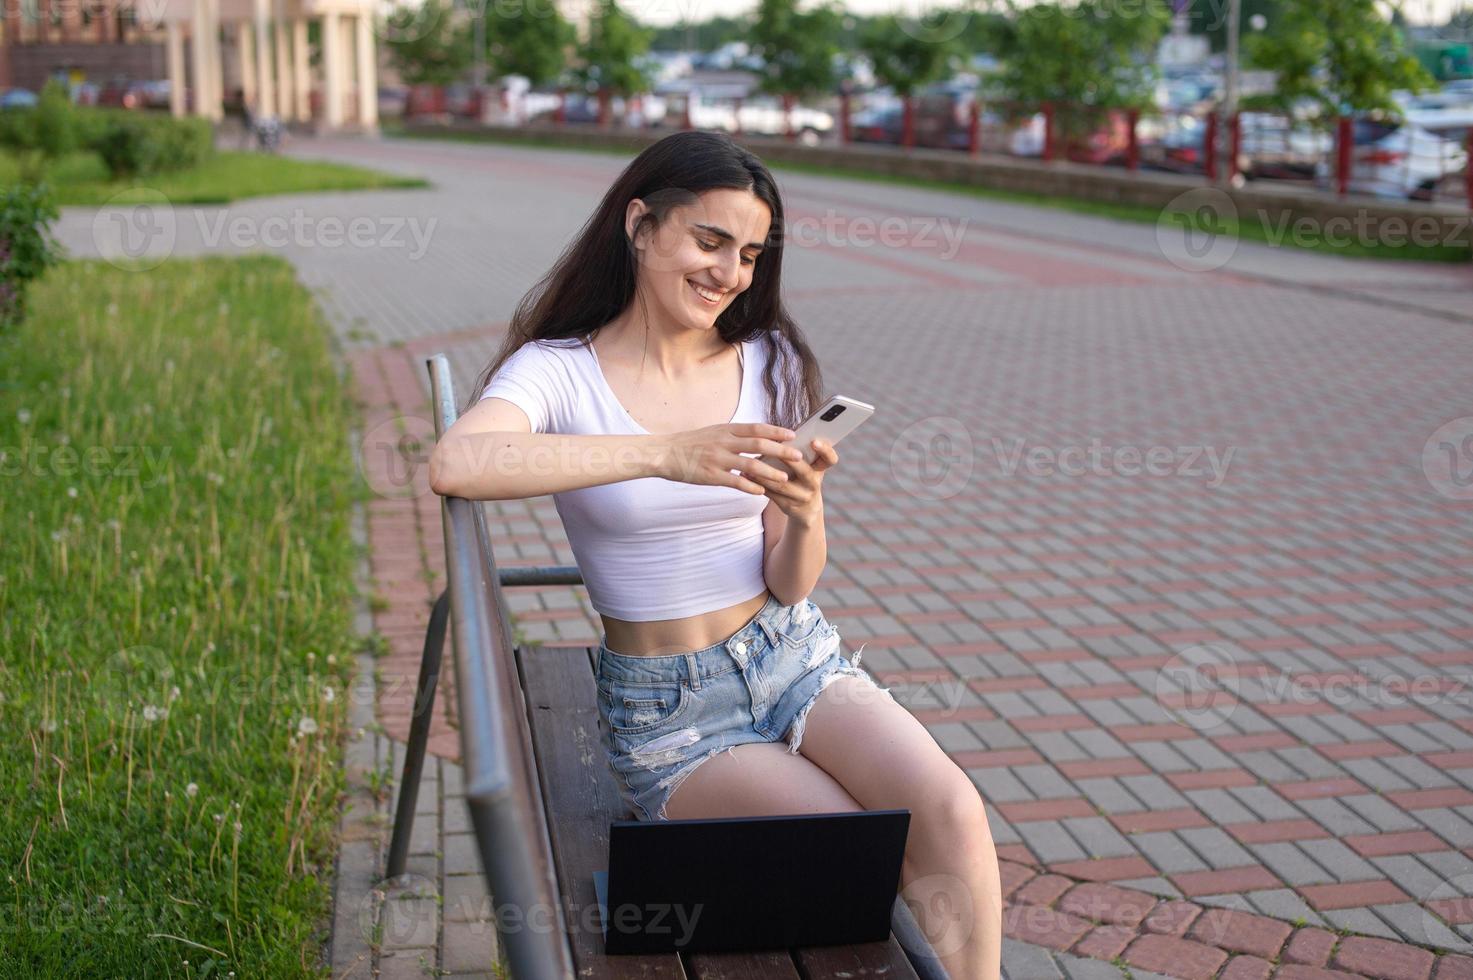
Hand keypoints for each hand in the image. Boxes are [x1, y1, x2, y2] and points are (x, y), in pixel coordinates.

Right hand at [655, 423, 803, 494]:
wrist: (664, 453)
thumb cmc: (690, 444)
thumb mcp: (713, 432)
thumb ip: (733, 434)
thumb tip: (755, 435)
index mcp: (726, 430)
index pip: (756, 428)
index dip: (776, 431)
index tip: (793, 435)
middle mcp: (724, 442)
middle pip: (758, 444)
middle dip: (781, 451)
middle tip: (798, 456)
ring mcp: (718, 459)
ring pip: (751, 465)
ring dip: (770, 472)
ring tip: (785, 478)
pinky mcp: (711, 476)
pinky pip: (736, 482)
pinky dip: (751, 487)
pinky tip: (762, 493)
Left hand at [748, 437, 838, 523]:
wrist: (806, 510)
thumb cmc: (802, 479)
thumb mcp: (807, 467)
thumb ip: (798, 453)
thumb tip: (777, 434)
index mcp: (820, 469)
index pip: (830, 459)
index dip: (825, 450)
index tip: (814, 441)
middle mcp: (814, 484)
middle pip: (804, 471)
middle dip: (789, 460)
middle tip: (775, 449)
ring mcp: (803, 497)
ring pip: (783, 485)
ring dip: (765, 474)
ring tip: (750, 463)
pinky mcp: (789, 507)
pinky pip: (772, 495)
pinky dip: (758, 485)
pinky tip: (746, 476)